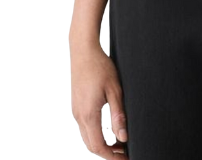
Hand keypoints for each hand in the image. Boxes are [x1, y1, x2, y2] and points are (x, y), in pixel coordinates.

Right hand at [71, 43, 127, 157]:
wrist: (83, 51)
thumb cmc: (100, 67)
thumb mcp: (115, 90)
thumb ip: (118, 115)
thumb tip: (123, 137)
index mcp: (88, 114)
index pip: (98, 146)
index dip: (112, 156)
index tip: (126, 157)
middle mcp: (78, 116)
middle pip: (91, 145)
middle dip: (107, 153)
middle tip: (124, 153)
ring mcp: (75, 111)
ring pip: (86, 137)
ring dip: (101, 144)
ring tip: (119, 143)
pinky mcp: (76, 105)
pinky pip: (84, 127)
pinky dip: (95, 135)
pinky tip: (107, 130)